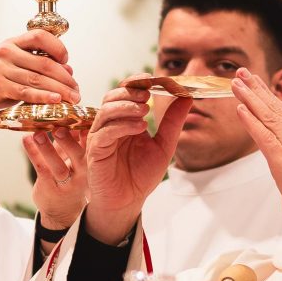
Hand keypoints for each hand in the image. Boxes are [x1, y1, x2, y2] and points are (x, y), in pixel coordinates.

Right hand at [0, 31, 81, 127]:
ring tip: (72, 98)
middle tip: (77, 90)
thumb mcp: (9, 69)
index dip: (58, 47)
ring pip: (38, 79)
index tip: (67, 61)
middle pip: (45, 62)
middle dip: (65, 78)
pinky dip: (43, 97)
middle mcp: (5, 52)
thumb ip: (34, 67)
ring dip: (59, 90)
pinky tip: (55, 101)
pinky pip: (25, 92)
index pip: (40, 36)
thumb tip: (67, 70)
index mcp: (10, 44)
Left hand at [25, 125, 88, 232]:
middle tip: (59, 127)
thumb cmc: (70, 181)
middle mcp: (81, 175)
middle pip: (78, 157)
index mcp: (91, 165)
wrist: (62, 212)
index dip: (85, 131)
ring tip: (37, 134)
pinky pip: (41, 169)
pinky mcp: (49, 187)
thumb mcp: (77, 162)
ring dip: (47, 149)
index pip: (91, 146)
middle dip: (69, 142)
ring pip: (57, 166)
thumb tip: (73, 117)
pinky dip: (33, 153)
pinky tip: (26, 140)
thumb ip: (75, 142)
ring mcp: (65, 183)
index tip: (77, 115)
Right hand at [81, 86, 191, 244]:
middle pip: (112, 96)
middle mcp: (109, 124)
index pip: (126, 93)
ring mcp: (99, 137)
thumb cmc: (141, 175)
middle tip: (148, 93)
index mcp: (124, 120)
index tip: (154, 78)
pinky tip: (140, 127)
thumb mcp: (164, 144)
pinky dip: (122, 126)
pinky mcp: (94, 151)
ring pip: (106, 111)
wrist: (128, 202)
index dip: (137, 83)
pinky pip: (104, 132)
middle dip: (130, 91)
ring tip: (145, 110)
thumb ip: (173, 121)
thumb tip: (187, 95)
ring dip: (126, 107)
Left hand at [232, 68, 281, 242]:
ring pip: (266, 119)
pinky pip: (263, 138)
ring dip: (249, 99)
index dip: (268, 95)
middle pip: (272, 109)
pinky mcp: (281, 162)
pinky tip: (240, 108)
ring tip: (236, 83)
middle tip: (241, 72)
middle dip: (255, 90)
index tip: (256, 82)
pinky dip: (251, 122)